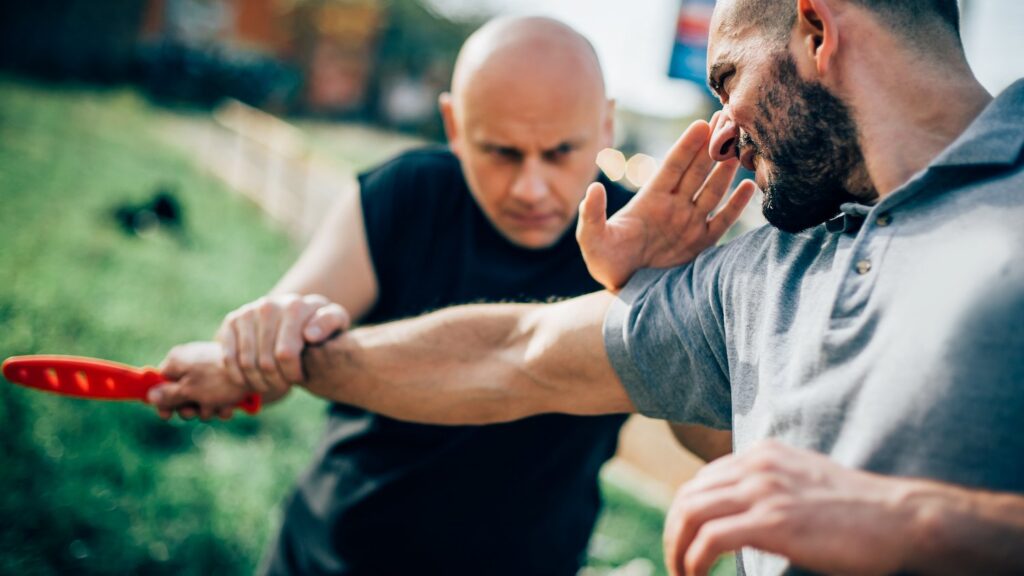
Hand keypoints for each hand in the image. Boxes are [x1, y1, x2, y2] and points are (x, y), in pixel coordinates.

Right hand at [148, 341, 253, 420]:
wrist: (258, 371)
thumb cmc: (219, 380)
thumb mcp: (189, 391)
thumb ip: (169, 395)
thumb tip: (150, 396)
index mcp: (177, 360)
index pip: (160, 382)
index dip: (163, 402)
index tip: (168, 416)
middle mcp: (191, 362)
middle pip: (180, 394)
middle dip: (191, 408)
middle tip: (199, 411)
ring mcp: (209, 370)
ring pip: (200, 398)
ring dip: (208, 409)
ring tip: (219, 406)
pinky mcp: (225, 377)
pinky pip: (216, 396)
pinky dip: (222, 404)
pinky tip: (231, 406)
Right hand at [217, 293, 350, 396]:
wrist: (297, 312)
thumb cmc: (320, 324)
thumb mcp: (336, 321)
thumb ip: (330, 323)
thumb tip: (310, 335)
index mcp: (295, 306)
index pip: (286, 354)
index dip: (292, 374)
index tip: (300, 379)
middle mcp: (269, 305)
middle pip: (265, 361)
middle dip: (276, 381)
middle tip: (284, 386)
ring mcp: (248, 312)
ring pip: (246, 362)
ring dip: (257, 381)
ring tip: (269, 385)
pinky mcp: (232, 320)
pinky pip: (228, 357)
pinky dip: (237, 375)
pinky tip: (250, 381)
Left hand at [577, 113, 756, 291]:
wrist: (624, 292)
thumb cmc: (604, 262)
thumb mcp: (592, 238)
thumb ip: (593, 214)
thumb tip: (593, 188)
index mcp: (650, 198)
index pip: (673, 165)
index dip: (687, 145)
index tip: (701, 124)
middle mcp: (673, 205)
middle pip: (697, 169)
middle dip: (712, 145)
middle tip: (729, 119)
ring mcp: (688, 222)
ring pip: (712, 189)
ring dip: (726, 169)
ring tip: (742, 146)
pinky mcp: (700, 244)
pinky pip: (722, 221)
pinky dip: (736, 205)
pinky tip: (749, 187)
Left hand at [664, 440, 916, 575]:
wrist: (902, 519)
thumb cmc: (859, 512)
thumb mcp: (804, 484)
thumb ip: (771, 488)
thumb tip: (743, 513)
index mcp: (763, 455)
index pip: (702, 480)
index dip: (685, 515)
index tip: (686, 542)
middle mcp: (757, 466)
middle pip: (688, 496)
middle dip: (673, 533)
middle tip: (677, 563)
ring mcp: (764, 491)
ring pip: (690, 514)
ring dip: (677, 548)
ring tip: (682, 573)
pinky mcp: (773, 522)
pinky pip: (710, 538)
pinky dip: (694, 559)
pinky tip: (697, 575)